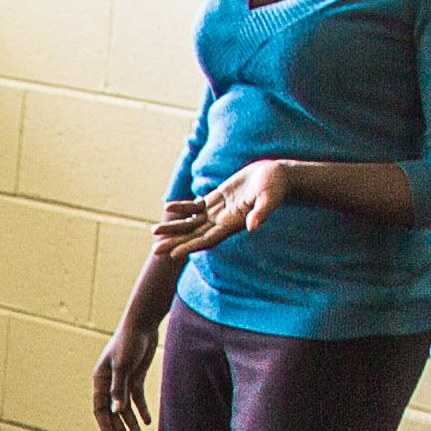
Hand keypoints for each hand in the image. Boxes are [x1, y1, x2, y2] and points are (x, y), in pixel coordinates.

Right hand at [92, 329, 160, 430]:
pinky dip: (141, 410)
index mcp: (100, 379)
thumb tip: (117, 411)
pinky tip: (148, 421)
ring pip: (125, 407)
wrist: (142, 324)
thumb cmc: (128, 343)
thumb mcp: (123, 366)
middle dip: (119, 428)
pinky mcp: (135, 377)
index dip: (105, 425)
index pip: (100, 408)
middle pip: (113, 411)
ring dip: (131, 423)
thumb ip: (120, 389)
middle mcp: (109, 382)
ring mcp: (123, 380)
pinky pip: (137, 398)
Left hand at [158, 161, 292, 260]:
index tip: (172, 254)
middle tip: (154, 250)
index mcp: (232, 225)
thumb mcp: (269, 199)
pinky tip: (168, 207)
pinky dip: (182, 207)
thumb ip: (261, 213)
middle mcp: (223, 222)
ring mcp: (218, 211)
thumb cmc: (275, 188)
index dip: (189, 247)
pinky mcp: (217, 198)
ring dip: (173, 227)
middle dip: (174, 241)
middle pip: (194, 235)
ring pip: (191, 222)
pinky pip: (195, 206)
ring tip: (153, 231)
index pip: (206, 240)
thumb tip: (253, 226)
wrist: (277, 176)